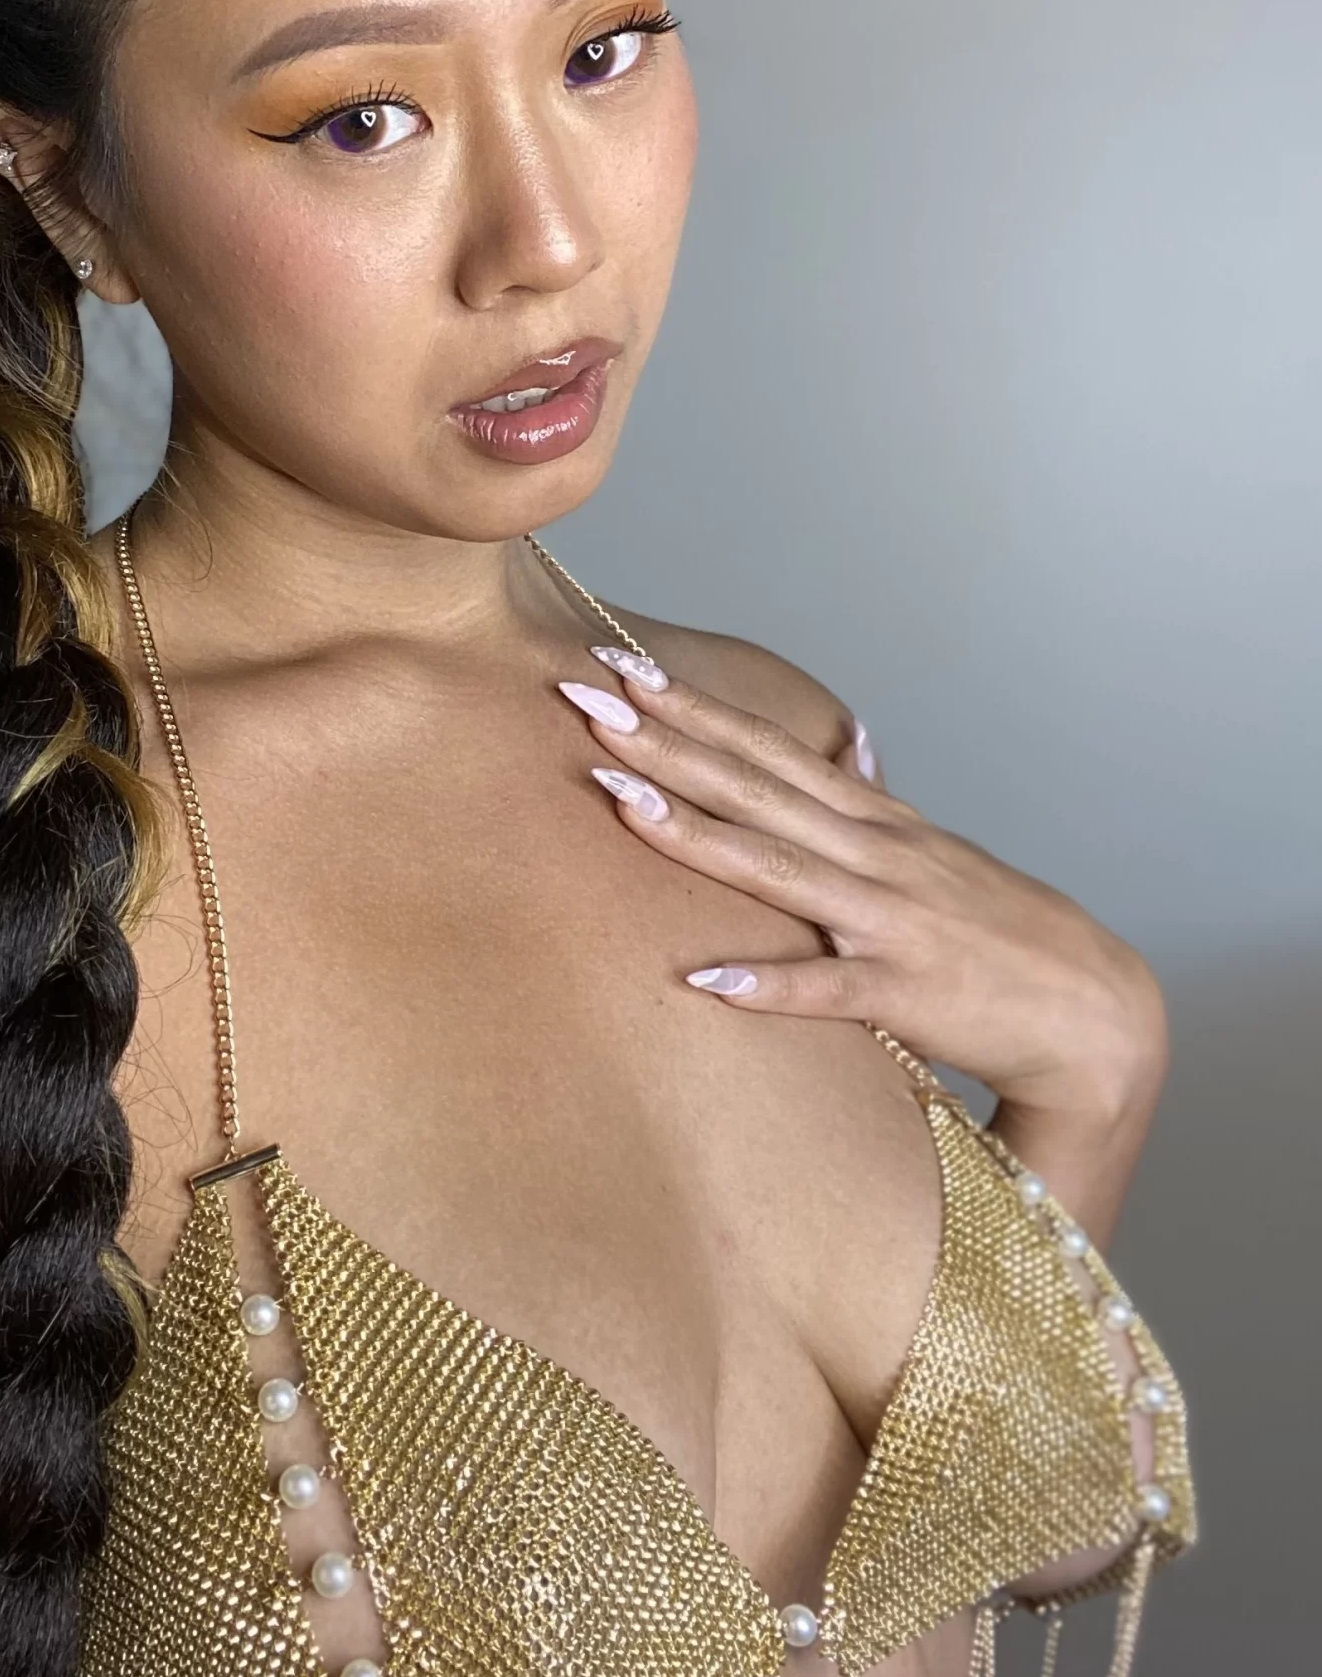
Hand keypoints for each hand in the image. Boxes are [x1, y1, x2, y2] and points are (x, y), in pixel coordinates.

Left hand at [560, 650, 1168, 1235]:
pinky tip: (706, 982)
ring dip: (694, 833)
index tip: (623, 666)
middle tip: (586, 698)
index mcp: (871, 823)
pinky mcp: (903, 994)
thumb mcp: (934, 852)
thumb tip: (846, 739)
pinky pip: (827, 991)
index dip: (694, 709)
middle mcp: (873, 856)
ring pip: (776, 869)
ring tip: (618, 800)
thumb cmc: (997, 934)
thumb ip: (876, 799)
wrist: (1091, 1009)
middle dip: (666, 742)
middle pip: (753, 789)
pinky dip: (769, 984)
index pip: (766, 750)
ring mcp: (886, 922)